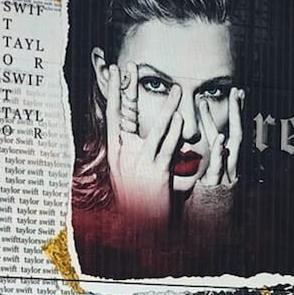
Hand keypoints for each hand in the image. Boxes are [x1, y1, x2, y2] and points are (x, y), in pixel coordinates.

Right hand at [107, 72, 181, 226]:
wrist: (140, 228)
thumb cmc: (137, 199)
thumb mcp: (127, 171)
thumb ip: (132, 148)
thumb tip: (133, 127)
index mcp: (115, 152)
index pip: (112, 115)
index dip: (113, 92)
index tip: (114, 71)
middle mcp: (124, 155)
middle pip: (125, 116)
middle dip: (128, 90)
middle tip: (130, 66)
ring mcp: (139, 164)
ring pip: (154, 130)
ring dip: (167, 108)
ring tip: (177, 89)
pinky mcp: (156, 173)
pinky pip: (167, 148)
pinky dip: (175, 133)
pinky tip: (181, 120)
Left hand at [188, 89, 244, 221]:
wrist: (208, 231)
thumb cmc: (205, 206)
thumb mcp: (206, 180)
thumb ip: (204, 163)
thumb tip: (198, 148)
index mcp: (223, 162)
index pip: (227, 132)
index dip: (232, 113)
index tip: (235, 92)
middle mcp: (228, 167)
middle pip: (235, 134)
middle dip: (237, 112)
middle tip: (238, 91)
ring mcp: (225, 176)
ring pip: (231, 146)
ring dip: (231, 123)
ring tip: (233, 106)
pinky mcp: (218, 186)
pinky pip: (221, 167)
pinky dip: (221, 153)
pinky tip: (221, 140)